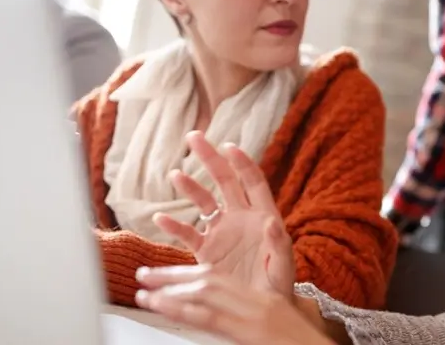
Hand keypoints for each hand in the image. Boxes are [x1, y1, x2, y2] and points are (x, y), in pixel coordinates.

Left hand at [135, 267, 336, 344]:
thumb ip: (246, 321)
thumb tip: (216, 319)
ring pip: (206, 293)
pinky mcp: (251, 331)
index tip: (164, 275)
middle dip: (173, 276)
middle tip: (144, 275)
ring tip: (145, 293)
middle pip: (210, 279)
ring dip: (170, 290)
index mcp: (264, 299)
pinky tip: (163, 307)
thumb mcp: (273, 329)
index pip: (220, 279)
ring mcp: (255, 315)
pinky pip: (211, 317)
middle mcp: (258, 302)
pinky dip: (182, 309)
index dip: (188, 274)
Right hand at [149, 131, 294, 296]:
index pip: (253, 182)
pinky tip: (161, 218)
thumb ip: (278, 244)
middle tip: (194, 137)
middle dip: (210, 158)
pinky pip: (188, 234)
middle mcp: (240, 218)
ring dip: (190, 187)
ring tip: (175, 175)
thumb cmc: (278, 285)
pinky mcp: (206, 251)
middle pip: (224, 181)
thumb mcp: (283, 266)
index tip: (229, 146)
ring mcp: (221, 232)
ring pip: (203, 202)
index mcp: (262, 216)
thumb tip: (271, 222)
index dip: (242, 163)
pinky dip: (174, 226)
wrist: (260, 309)